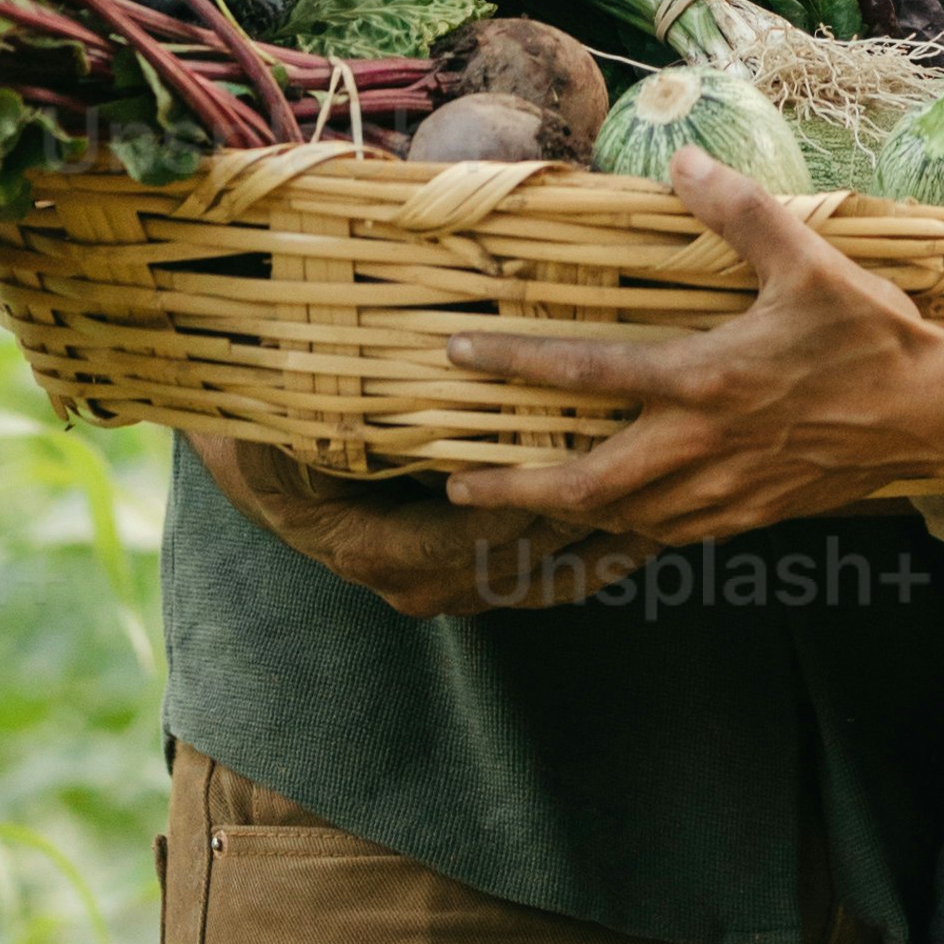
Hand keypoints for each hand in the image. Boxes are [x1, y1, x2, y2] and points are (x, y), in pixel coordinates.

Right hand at [177, 426, 649, 616]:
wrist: (264, 483)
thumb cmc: (285, 438)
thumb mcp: (313, 418)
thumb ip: (369, 402)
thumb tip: (432, 350)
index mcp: (390, 552)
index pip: (491, 530)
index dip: (549, 494)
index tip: (610, 458)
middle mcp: (423, 586)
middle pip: (531, 558)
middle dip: (603, 523)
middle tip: (674, 486)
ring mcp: (445, 594)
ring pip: (544, 579)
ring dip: (608, 547)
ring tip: (679, 511)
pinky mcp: (463, 586)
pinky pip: (537, 578)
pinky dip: (585, 554)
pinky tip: (638, 527)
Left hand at [439, 156, 943, 545]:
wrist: (936, 418)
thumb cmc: (872, 337)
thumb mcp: (809, 260)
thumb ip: (741, 212)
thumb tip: (683, 163)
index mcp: (706, 379)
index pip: (589, 373)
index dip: (515, 366)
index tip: (457, 356)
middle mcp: (702, 447)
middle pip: (585, 483)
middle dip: (514, 486)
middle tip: (458, 480)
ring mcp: (724, 491)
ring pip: (621, 520)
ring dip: (561, 514)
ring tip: (517, 503)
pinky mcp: (750, 516)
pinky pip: (668, 536)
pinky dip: (624, 534)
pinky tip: (610, 524)